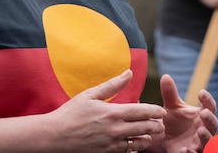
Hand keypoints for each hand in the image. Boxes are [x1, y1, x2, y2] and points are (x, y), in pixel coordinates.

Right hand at [48, 70, 165, 151]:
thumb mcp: (90, 95)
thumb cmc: (71, 113)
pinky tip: (133, 144)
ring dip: (147, 138)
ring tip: (149, 133)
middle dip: (157, 125)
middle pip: (146, 128)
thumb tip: (129, 72)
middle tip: (160, 123)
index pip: (143, 111)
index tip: (162, 111)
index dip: (156, 111)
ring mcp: (112, 145)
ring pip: (140, 143)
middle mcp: (116, 130)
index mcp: (113, 112)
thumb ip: (112, 85)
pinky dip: (134, 149)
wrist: (55, 137)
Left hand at [160, 74, 217, 152]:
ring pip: (208, 141)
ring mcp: (200, 142)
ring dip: (206, 136)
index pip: (209, 106)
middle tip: (204, 113)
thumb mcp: (171, 107)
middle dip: (210, 119)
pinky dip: (191, 152)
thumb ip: (170, 94)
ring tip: (200, 130)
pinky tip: (185, 149)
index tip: (201, 92)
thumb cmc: (175, 121)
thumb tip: (165, 76)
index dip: (207, 99)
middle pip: (213, 124)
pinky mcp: (193, 152)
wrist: (167, 140)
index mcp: (201, 115)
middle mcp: (204, 128)